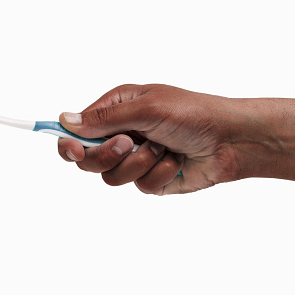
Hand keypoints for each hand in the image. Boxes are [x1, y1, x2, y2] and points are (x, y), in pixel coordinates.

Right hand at [57, 84, 239, 194]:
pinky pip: (140, 186)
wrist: (230, 140)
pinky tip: (177, 161)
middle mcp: (124, 134)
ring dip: (140, 163)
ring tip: (162, 148)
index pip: (79, 129)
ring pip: (113, 177)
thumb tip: (64, 120)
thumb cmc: (192, 113)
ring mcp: (137, 158)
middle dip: (109, 155)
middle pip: (90, 159)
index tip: (73, 150)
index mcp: (118, 110)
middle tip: (129, 143)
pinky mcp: (152, 178)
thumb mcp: (147, 108)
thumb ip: (105, 119)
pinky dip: (160, 173)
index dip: (70, 142)